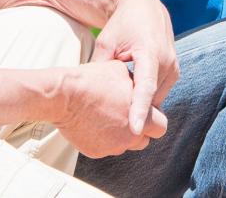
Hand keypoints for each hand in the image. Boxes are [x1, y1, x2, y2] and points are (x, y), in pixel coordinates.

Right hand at [52, 60, 167, 157]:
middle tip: (127, 115)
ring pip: (124, 145)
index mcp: (143, 117)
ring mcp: (112, 147)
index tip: (147, 113)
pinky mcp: (95, 152)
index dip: (155, 118)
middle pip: (144, 140)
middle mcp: (130, 136)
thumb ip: (135, 84)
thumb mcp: (121, 72)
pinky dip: (102, 138)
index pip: (161, 126)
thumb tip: (137, 86)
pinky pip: (104, 147)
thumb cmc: (93, 81)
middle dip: (139, 130)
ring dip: (121, 135)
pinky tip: (93, 121)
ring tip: (109, 116)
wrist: (64, 96)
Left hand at [92, 0, 178, 133]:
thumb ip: (101, 70)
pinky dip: (146, 97)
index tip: (134, 130)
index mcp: (150, 53)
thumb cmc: (121, 25)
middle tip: (110, 121)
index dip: (139, 110)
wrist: (144, 7)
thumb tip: (90, 97)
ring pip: (156, 98)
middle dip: (133, 111)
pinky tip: (129, 95)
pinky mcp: (174, 70)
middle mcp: (166, 61)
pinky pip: (159, 92)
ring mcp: (173, 66)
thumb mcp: (105, 43)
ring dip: (140, 103)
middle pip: (150, 98)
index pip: (145, 87)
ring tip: (117, 103)